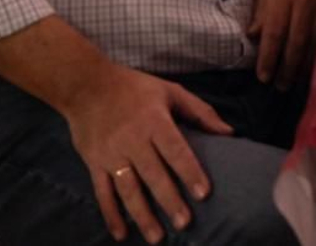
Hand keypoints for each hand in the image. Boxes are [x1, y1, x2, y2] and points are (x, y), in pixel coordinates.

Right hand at [62, 62, 232, 242]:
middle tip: (185, 223)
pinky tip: (121, 234)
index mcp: (155, 122)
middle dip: (169, 201)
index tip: (203, 194)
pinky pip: (103, 193)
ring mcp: (112, 155)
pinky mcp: (94, 164)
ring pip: (129, 190)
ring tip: (157, 237)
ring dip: (142, 215)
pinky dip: (111, 215)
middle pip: (154, 175)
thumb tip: (229, 132)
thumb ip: (201, 112)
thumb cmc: (135, 88)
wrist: (86, 86)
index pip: (175, 150)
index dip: (190, 172)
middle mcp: (133, 141)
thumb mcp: (170, 91)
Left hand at [248, 0, 315, 89]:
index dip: (268, 58)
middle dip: (287, 69)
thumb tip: (254, 34)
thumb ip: (262, 3)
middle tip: (279, 88)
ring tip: (296, 82)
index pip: (273, 33)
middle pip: (296, 42)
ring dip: (304, 64)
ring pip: (314, 40)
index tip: (263, 77)